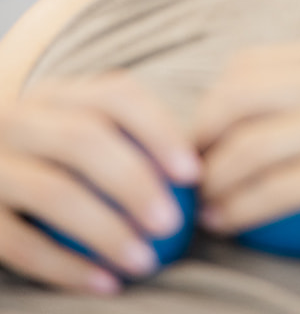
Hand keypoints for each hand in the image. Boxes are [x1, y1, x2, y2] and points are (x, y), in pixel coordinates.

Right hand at [0, 73, 199, 293]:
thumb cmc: (55, 167)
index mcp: (56, 95)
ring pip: (53, 192)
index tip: (193, 173)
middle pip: (84, 139)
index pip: (115, 95)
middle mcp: (19, 119)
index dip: (159, 130)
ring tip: (145, 260)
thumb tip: (200, 173)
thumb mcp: (78, 135)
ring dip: (106, 229)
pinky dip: (66, 267)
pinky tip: (105, 284)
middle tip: (172, 222)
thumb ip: (126, 142)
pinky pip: (21, 244)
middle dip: (135, 181)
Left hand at [193, 39, 299, 260]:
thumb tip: (232, 120)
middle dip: (199, 138)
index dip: (209, 105)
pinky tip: (228, 224)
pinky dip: (243, 208)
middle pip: (239, 97)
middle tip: (184, 179)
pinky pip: (279, 188)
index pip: (248, 65)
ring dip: (214, 182)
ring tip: (200, 208)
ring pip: (252, 145)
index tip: (193, 144)